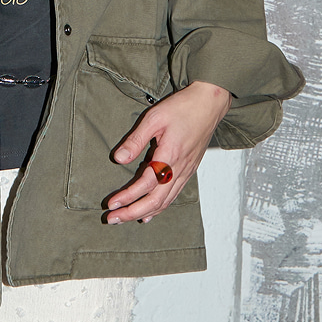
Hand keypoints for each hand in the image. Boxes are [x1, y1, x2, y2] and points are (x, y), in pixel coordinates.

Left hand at [105, 81, 232, 223]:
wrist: (210, 103)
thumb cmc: (182, 107)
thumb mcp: (154, 118)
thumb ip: (136, 140)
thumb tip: (119, 159)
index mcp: (170, 156)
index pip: (145, 184)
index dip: (127, 196)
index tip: (111, 204)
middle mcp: (180, 168)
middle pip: (155, 200)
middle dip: (132, 212)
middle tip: (113, 218)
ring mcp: (186, 171)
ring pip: (165, 201)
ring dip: (144, 212)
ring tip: (126, 218)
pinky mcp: (189, 169)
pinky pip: (174, 195)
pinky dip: (160, 207)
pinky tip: (150, 213)